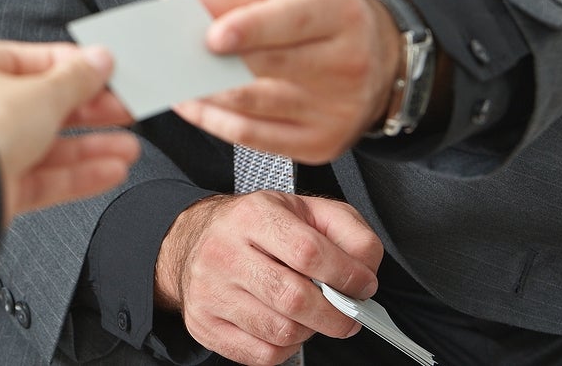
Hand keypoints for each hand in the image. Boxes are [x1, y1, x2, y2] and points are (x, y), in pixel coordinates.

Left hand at [0, 38, 137, 220]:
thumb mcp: (40, 94)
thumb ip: (76, 79)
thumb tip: (100, 61)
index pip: (27, 61)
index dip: (72, 68)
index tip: (107, 73)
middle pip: (38, 105)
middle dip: (87, 111)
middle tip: (125, 109)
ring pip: (42, 145)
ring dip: (88, 147)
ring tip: (128, 147)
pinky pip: (38, 178)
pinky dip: (74, 176)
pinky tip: (110, 172)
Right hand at [155, 191, 382, 365]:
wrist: (195, 238)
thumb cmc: (258, 227)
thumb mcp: (305, 209)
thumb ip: (347, 231)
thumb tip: (366, 270)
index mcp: (252, 215)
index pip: (308, 251)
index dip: (346, 275)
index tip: (363, 286)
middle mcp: (223, 251)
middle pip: (294, 299)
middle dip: (336, 315)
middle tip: (349, 315)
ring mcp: (209, 290)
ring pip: (280, 331)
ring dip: (310, 330)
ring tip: (311, 315)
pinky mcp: (203, 323)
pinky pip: (261, 354)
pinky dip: (286, 347)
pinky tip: (285, 325)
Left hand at [169, 0, 400, 162]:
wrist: (375, 55)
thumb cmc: (313, 11)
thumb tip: (178, 3)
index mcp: (337, 11)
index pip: (290, 22)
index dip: (249, 29)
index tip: (211, 36)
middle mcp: (345, 63)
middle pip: (265, 68)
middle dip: (208, 64)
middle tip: (165, 58)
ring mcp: (336, 110)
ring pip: (252, 107)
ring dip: (202, 95)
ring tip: (169, 80)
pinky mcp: (321, 144)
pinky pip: (254, 138)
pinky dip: (214, 122)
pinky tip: (192, 105)